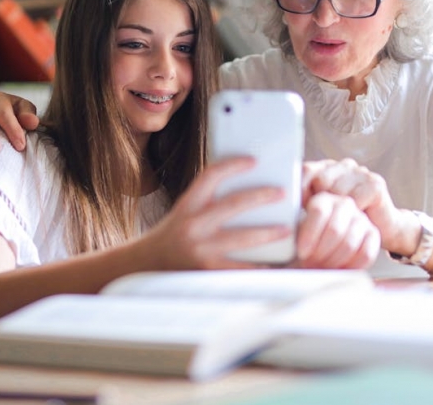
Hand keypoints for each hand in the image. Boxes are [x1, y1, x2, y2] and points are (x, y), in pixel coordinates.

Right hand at [138, 158, 294, 270]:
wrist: (146, 265)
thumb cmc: (172, 236)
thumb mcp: (185, 212)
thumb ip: (208, 202)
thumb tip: (245, 192)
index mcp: (188, 205)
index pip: (210, 176)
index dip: (233, 165)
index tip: (253, 161)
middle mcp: (192, 225)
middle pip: (233, 204)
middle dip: (261, 197)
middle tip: (282, 193)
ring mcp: (200, 249)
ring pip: (242, 238)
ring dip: (267, 233)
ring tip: (286, 229)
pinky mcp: (207, 271)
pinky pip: (240, 268)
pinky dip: (259, 266)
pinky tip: (274, 263)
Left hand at [293, 190, 379, 268]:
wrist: (327, 246)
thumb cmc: (307, 240)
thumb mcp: (295, 231)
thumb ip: (291, 230)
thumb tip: (281, 235)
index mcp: (322, 199)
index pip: (318, 211)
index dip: (310, 235)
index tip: (302, 253)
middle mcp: (344, 204)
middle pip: (335, 229)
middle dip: (321, 253)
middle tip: (311, 264)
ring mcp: (361, 218)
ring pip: (349, 243)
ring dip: (333, 261)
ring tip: (321, 268)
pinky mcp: (373, 234)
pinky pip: (365, 253)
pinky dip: (350, 266)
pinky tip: (338, 270)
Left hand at [301, 159, 401, 253]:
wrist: (384, 229)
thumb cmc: (348, 222)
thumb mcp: (323, 210)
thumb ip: (306, 201)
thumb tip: (283, 202)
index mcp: (327, 168)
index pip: (305, 170)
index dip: (300, 190)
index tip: (300, 209)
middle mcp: (344, 165)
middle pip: (321, 180)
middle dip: (320, 202)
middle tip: (325, 219)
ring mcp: (360, 172)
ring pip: (337, 191)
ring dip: (338, 211)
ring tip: (342, 220)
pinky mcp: (375, 184)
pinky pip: (355, 200)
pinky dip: (353, 214)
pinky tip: (357, 218)